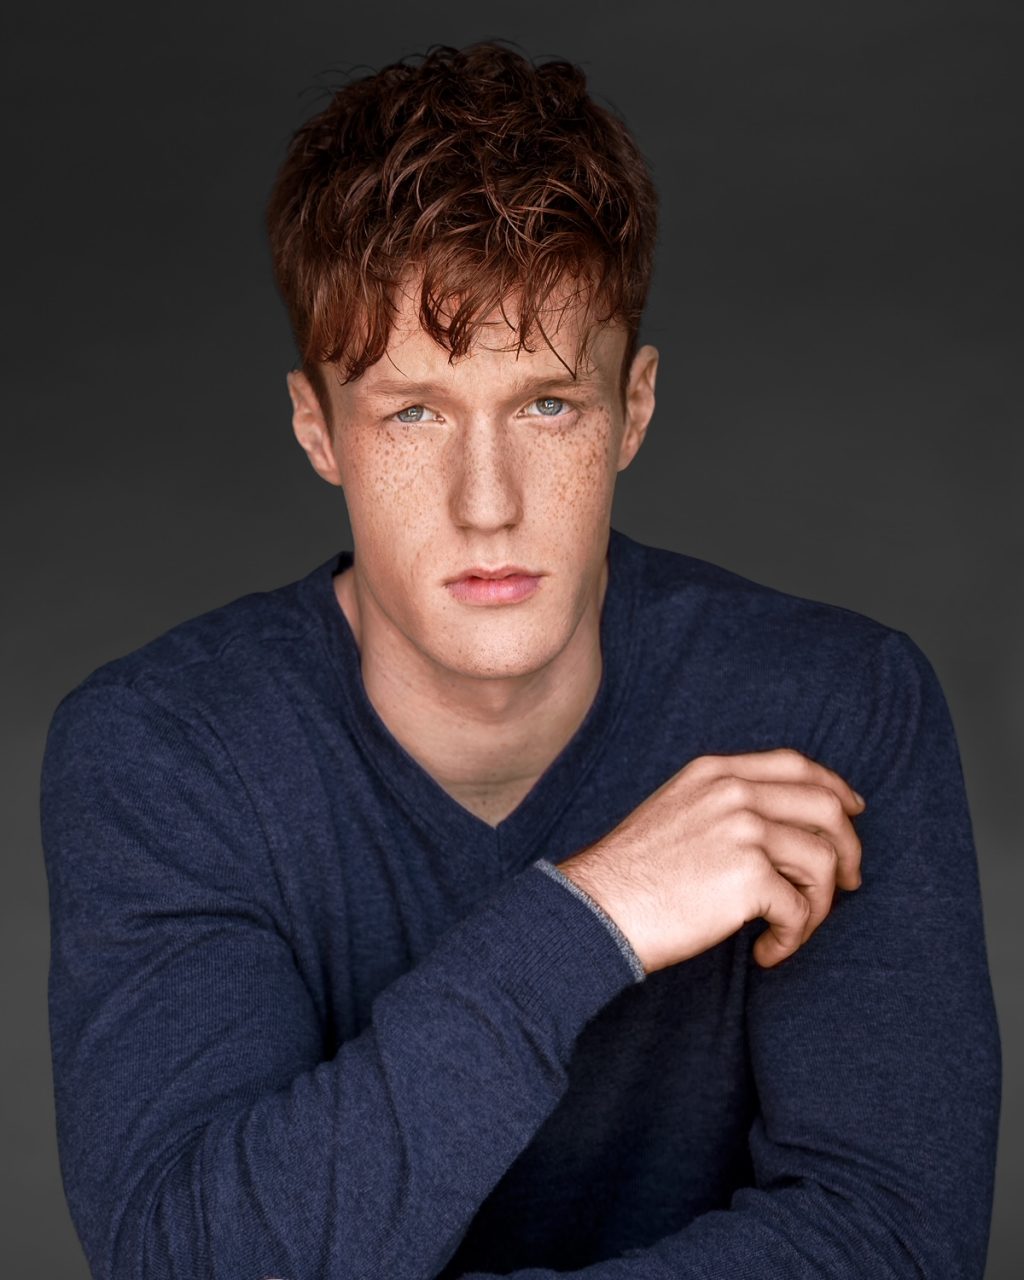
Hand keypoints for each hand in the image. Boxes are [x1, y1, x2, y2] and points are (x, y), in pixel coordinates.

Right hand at [558, 748, 865, 973]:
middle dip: (849, 848)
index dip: (834, 787)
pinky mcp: (748, 877)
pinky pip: (801, 911)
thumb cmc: (632, 875)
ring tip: (789, 930)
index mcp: (715, 772)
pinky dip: (791, 939)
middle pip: (826, 806)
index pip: (796, 764)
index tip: (852, 812)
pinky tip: (765, 952)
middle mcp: (734, 792)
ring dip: (819, 905)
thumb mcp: (676, 811)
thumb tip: (785, 827)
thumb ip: (723, 804)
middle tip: (850, 883)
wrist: (597, 908)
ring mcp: (743, 830)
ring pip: (823, 862)